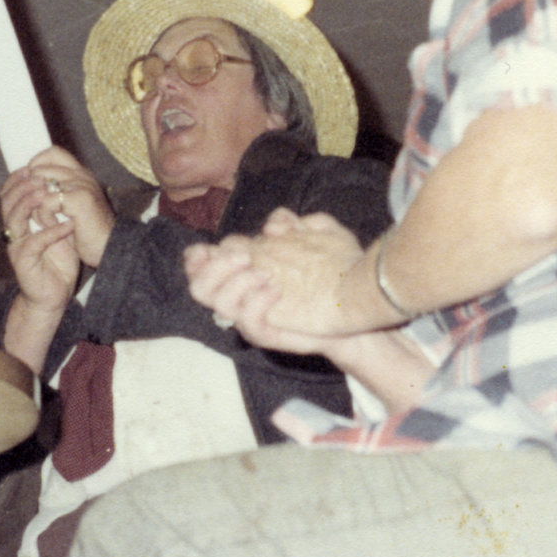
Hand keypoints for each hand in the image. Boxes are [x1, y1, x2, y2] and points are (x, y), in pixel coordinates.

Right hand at [0, 152, 83, 310]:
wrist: (53, 296)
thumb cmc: (55, 263)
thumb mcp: (56, 231)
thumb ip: (53, 212)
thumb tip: (58, 187)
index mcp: (19, 224)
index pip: (9, 196)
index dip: (16, 180)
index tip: (31, 167)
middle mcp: (14, 234)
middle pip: (7, 203)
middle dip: (21, 187)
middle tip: (37, 176)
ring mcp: (17, 248)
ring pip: (14, 220)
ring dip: (29, 204)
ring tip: (46, 194)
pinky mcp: (24, 263)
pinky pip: (34, 243)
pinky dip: (52, 232)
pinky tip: (67, 225)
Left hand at [19, 147, 115, 267]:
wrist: (109, 248)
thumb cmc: (89, 232)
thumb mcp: (72, 206)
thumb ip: (57, 191)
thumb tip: (30, 183)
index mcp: (81, 174)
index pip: (53, 152)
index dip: (37, 164)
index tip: (31, 185)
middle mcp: (82, 175)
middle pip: (41, 168)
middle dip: (30, 190)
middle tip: (35, 210)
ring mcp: (82, 185)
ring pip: (40, 184)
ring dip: (36, 205)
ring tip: (45, 220)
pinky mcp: (80, 199)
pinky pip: (47, 201)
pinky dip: (44, 216)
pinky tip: (53, 226)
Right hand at [187, 209, 370, 338]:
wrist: (357, 305)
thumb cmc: (334, 270)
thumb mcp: (316, 233)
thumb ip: (289, 222)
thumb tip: (270, 226)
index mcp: (244, 267)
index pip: (202, 262)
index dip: (199, 253)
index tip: (214, 245)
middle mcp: (240, 293)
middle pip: (198, 284)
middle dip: (214, 265)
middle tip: (246, 256)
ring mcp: (250, 314)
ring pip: (216, 302)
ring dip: (234, 283)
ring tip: (265, 274)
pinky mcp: (265, 334)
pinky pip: (246, 323)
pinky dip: (255, 303)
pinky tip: (276, 290)